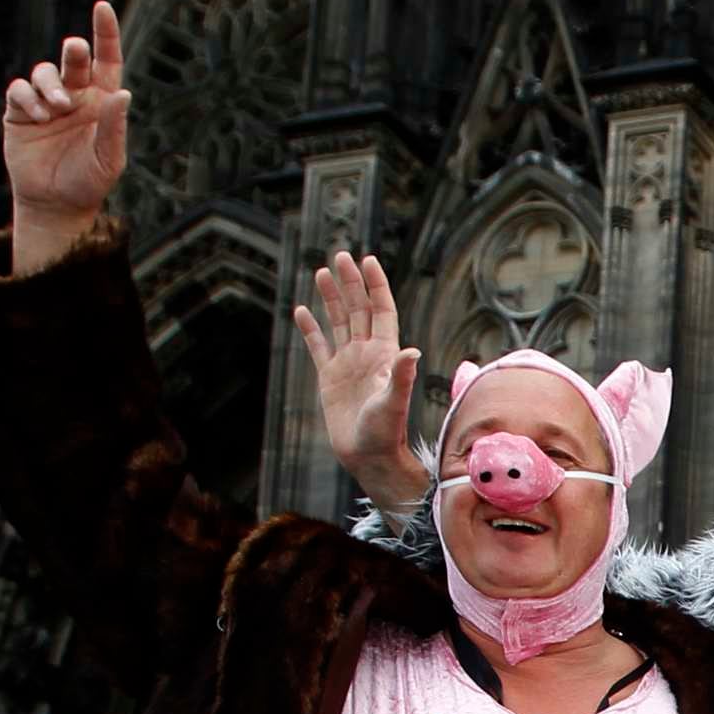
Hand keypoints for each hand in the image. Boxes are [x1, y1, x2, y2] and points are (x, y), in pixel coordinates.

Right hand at [6, 0, 129, 271]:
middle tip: (75, 51)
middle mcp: (74, 95)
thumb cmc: (88, 182)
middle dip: (74, 51)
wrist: (55, 205)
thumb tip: (123, 94)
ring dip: (49, 85)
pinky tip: (38, 117)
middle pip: (74, 59)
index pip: (106, 61)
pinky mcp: (20, 112)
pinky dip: (27, 98)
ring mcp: (46, 101)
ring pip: (43, 72)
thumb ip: (114, 127)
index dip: (105, 33)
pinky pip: (18, 90)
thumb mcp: (108, 159)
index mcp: (101, 101)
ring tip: (56, 109)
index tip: (102, 7)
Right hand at [293, 253, 430, 512]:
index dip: (375, 286)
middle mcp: (367, 354)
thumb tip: (412, 351)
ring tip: (322, 272)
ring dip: (331, 298)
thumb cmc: (386, 433)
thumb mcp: (393, 403)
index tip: (368, 260)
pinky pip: (318, 346)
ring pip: (338, 322)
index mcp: (385, 354)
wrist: (369, 458)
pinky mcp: (330, 377)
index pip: (381, 310)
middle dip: (350, 283)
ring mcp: (347, 364)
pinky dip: (310, 329)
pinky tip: (302, 310)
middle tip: (341, 256)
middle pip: (358, 309)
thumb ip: (401, 377)